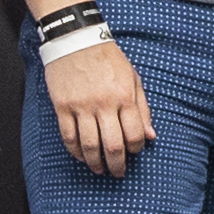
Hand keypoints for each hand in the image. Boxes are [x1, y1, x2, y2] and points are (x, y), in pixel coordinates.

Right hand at [44, 38, 154, 174]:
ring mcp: (81, 106)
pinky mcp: (62, 107)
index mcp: (125, 96)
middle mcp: (104, 104)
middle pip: (113, 146)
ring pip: (89, 146)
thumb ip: (143, 108)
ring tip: (99, 169)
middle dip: (118, 165)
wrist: (75, 39)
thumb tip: (151, 136)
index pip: (135, 134)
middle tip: (118, 173)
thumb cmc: (108, 58)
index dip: (136, 149)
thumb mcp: (133, 78)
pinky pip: (69, 137)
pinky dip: (75, 152)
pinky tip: (81, 156)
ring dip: (95, 163)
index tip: (134, 152)